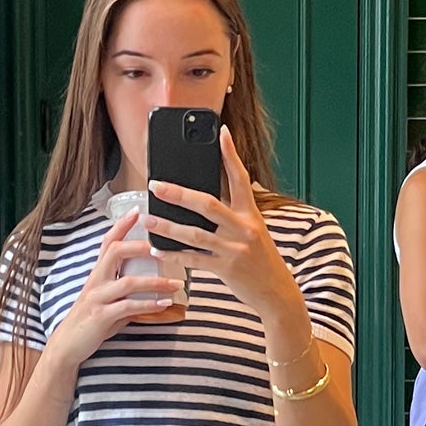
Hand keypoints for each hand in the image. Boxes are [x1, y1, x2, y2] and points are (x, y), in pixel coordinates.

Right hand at [51, 209, 177, 369]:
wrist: (67, 347)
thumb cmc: (90, 322)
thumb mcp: (108, 301)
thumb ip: (127, 292)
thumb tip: (153, 289)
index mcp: (98, 274)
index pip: (108, 242)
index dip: (122, 225)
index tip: (139, 210)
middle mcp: (96, 281)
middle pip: (115, 252)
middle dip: (140, 245)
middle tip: (165, 244)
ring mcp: (97, 298)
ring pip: (128, 282)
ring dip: (155, 282)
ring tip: (177, 283)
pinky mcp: (101, 317)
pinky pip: (128, 308)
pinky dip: (149, 305)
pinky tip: (165, 304)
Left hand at [148, 128, 293, 320]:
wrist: (277, 293)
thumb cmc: (261, 260)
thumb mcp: (254, 231)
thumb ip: (233, 213)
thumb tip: (204, 195)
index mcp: (251, 214)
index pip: (240, 178)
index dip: (230, 155)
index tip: (221, 132)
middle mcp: (244, 228)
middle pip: (208, 204)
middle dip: (179, 193)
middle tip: (155, 185)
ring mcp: (235, 249)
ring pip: (195, 233)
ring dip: (167, 226)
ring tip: (148, 218)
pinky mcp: (226, 269)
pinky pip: (193, 259)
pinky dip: (173, 254)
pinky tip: (157, 249)